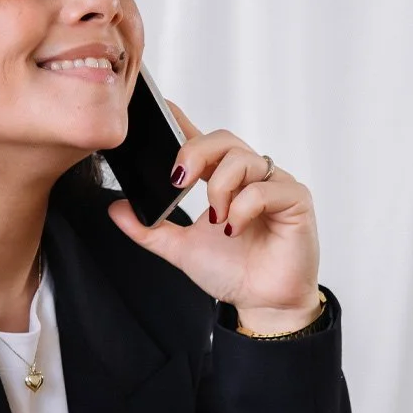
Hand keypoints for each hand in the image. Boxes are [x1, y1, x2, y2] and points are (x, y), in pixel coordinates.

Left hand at [106, 102, 323, 334]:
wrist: (262, 303)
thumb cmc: (233, 272)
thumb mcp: (180, 249)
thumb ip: (149, 229)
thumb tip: (116, 208)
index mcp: (223, 180)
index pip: (203, 141)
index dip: (182, 122)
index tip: (161, 109)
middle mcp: (250, 176)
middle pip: (223, 139)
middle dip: (195, 153)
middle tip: (178, 181)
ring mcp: (274, 184)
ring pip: (242, 159)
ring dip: (219, 188)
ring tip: (217, 220)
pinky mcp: (296, 199)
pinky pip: (265, 188)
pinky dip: (244, 208)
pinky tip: (236, 229)